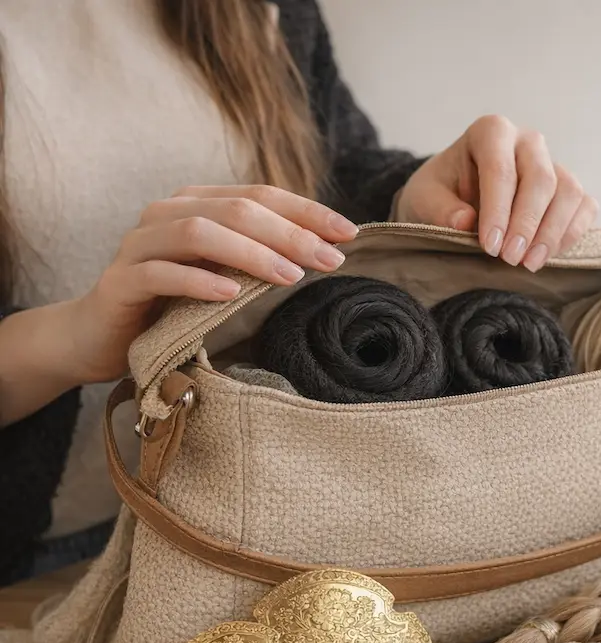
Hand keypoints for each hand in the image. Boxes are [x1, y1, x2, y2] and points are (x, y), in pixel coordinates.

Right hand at [71, 185, 358, 383]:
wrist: (99, 336)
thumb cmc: (174, 305)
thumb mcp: (225, 276)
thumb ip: (261, 257)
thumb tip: (327, 252)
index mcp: (197, 204)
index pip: (260, 195)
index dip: (307, 211)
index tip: (349, 234)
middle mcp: (166, 214)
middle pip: (236, 210)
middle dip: (290, 234)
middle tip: (330, 260)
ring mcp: (139, 245)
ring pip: (200, 233)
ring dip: (251, 254)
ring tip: (290, 277)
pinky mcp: (121, 281)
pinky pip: (161, 274)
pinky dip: (199, 281)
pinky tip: (231, 294)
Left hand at [392, 115, 598, 271]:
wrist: (456, 197)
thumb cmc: (441, 193)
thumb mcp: (424, 198)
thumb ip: (440, 208)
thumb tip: (465, 222)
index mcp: (491, 132)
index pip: (501, 168)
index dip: (498, 210)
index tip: (490, 246)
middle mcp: (527, 142)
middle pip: (541, 179)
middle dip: (527, 223)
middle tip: (510, 259)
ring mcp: (553, 164)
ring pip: (569, 192)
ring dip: (552, 233)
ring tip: (529, 263)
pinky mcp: (569, 190)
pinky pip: (586, 207)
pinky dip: (571, 234)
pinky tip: (547, 256)